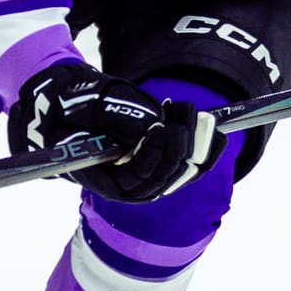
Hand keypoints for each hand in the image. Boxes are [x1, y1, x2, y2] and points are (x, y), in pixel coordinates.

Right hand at [9, 63, 224, 203]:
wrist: (72, 107)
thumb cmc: (72, 108)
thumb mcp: (83, 107)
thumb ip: (112, 117)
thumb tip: (149, 126)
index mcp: (103, 178)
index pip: (134, 180)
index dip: (152, 159)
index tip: (160, 129)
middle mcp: (128, 183)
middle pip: (163, 180)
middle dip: (178, 150)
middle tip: (186, 118)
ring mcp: (147, 174)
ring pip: (180, 174)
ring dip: (195, 148)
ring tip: (202, 119)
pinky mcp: (160, 162)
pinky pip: (188, 166)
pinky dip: (205, 152)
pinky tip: (219, 135)